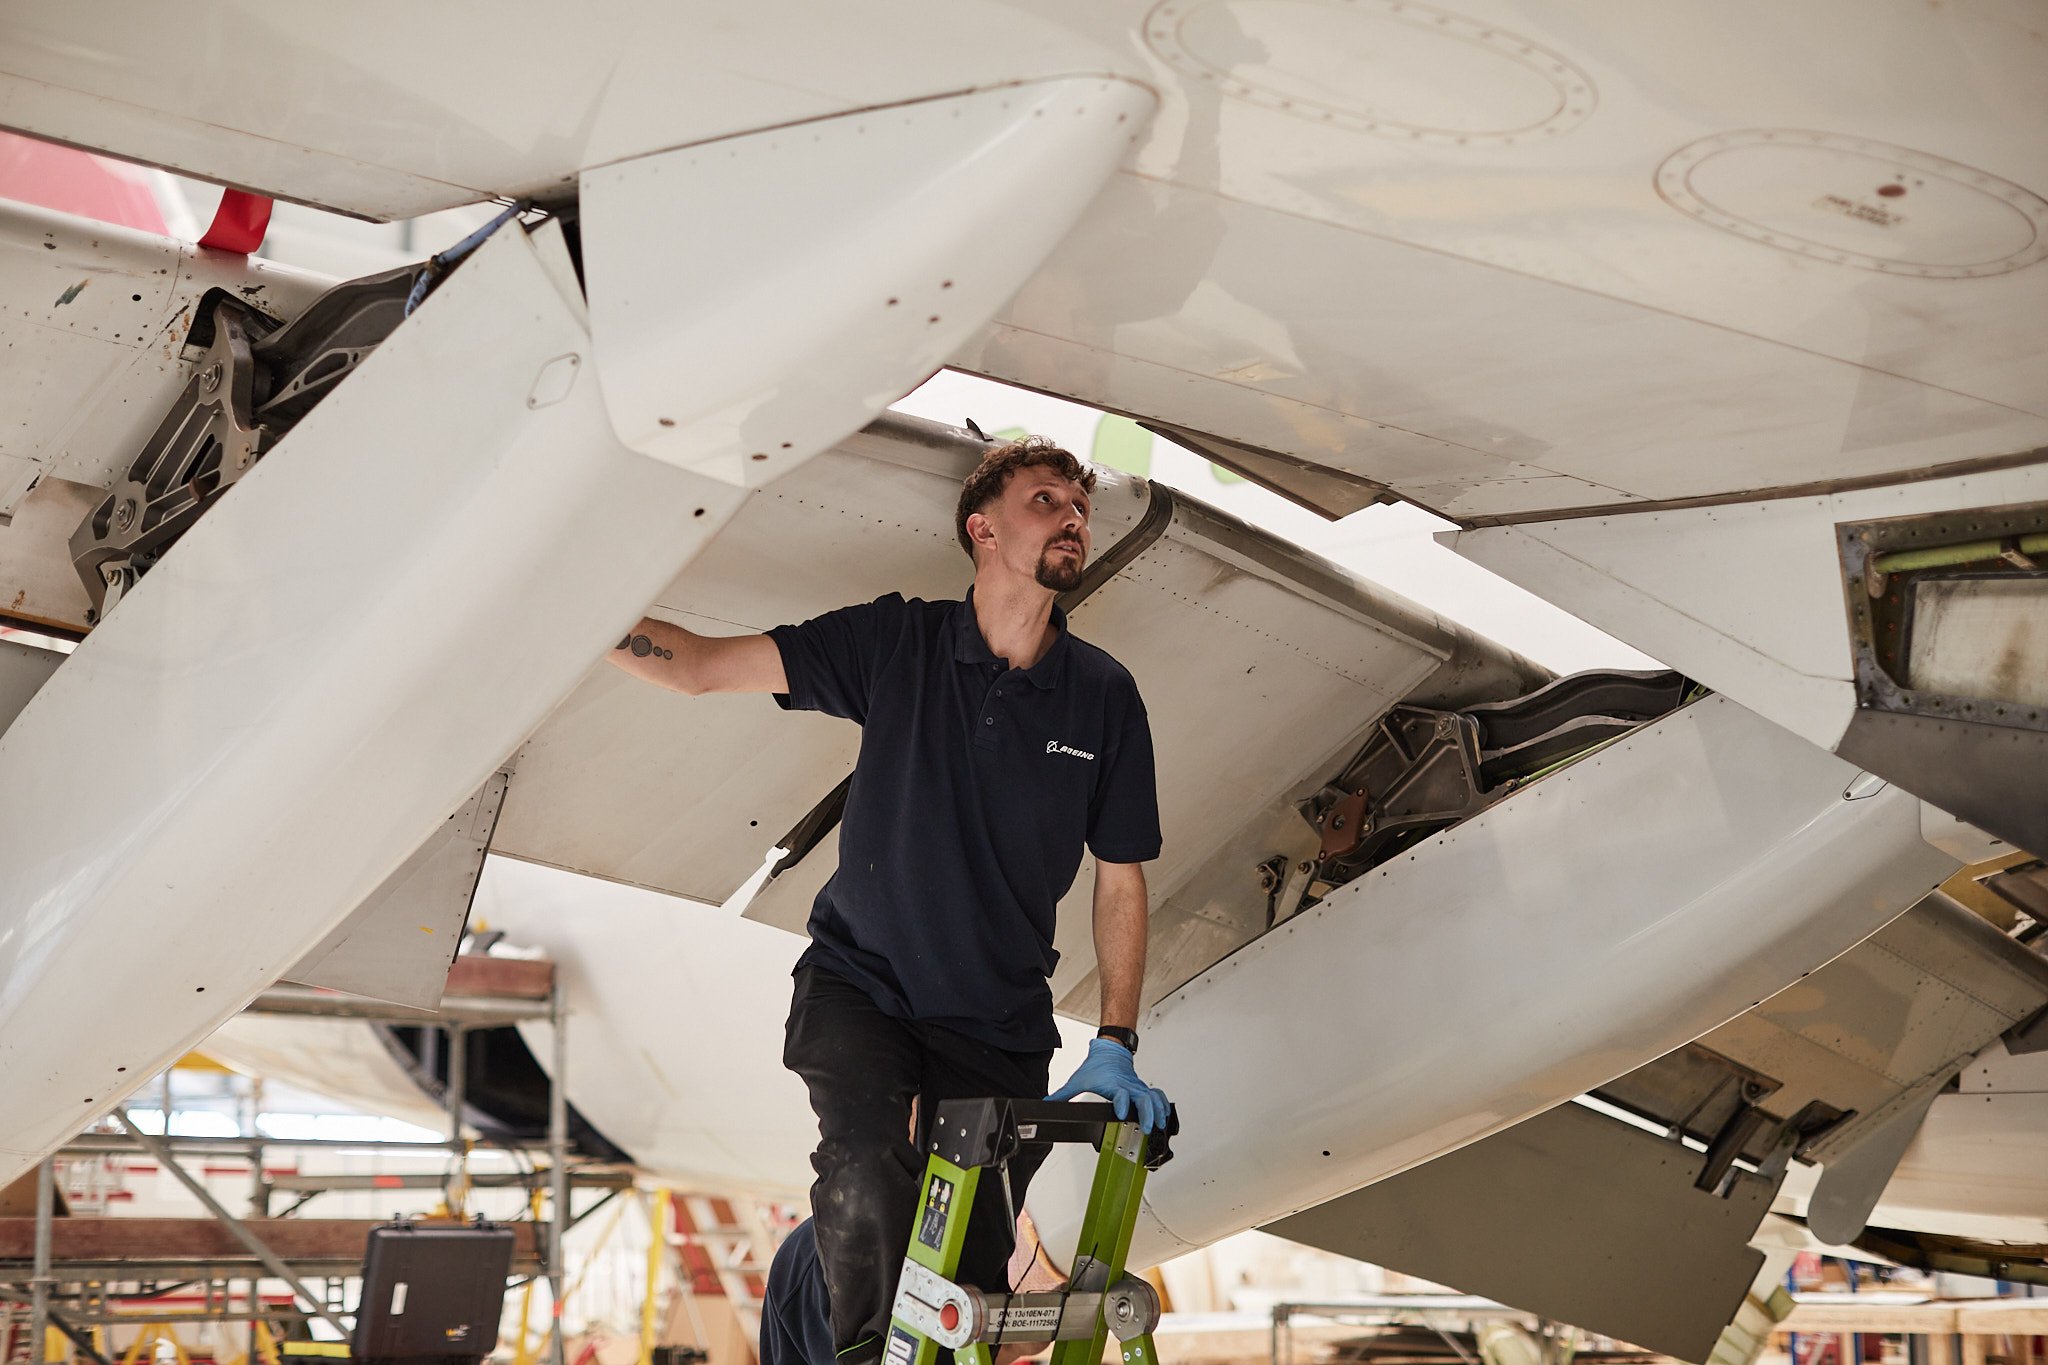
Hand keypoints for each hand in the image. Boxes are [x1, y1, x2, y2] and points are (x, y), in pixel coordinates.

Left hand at [1045, 1038, 1171, 1133]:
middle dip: (1147, 1114)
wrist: (1110, 1049)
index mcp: (1113, 1084)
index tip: (1122, 1114)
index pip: (1120, 1095)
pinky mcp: (1142, 1088)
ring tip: (1160, 1125)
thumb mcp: (1078, 1080)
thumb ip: (1063, 1094)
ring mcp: (1137, 1087)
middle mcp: (1128, 1086)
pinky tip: (1164, 1116)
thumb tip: (1047, 1103)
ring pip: (1153, 1098)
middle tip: (1146, 1127)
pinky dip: (1162, 1105)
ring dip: (1158, 1111)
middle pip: (1143, 1099)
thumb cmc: (1097, 1065)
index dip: (1122, 1104)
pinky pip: (1156, 1095)